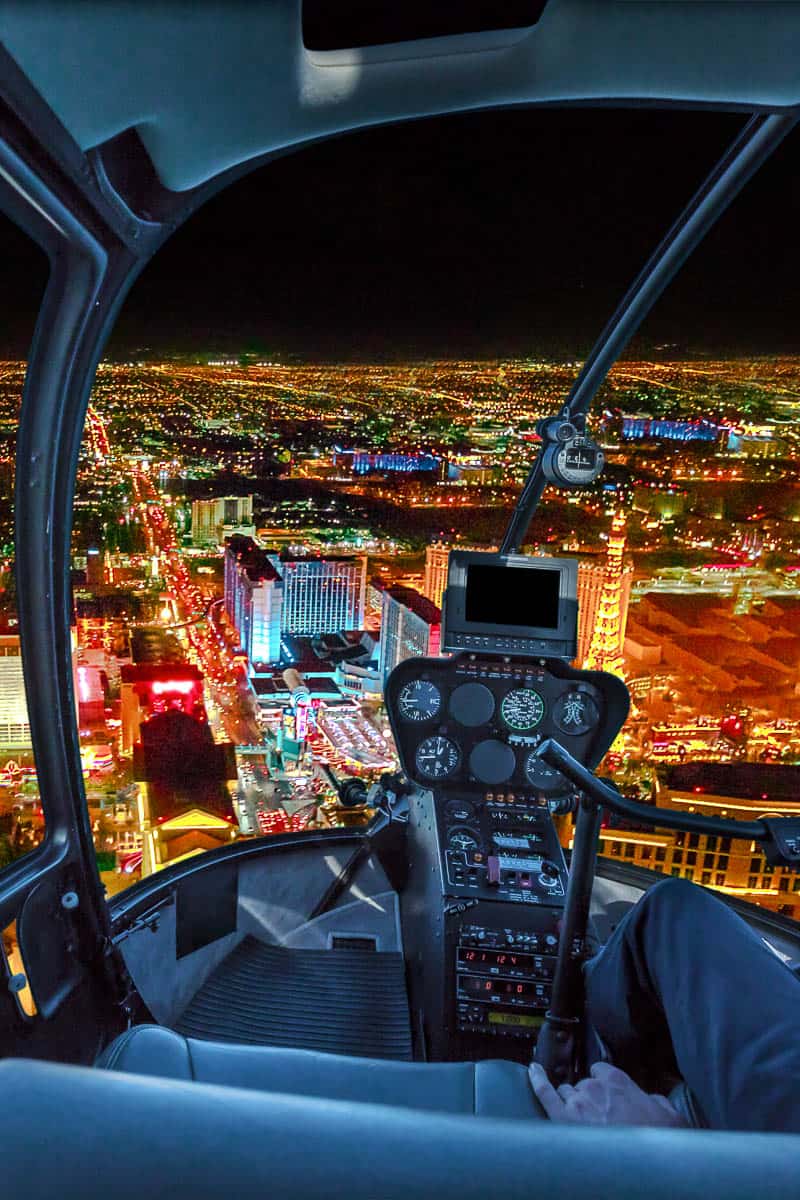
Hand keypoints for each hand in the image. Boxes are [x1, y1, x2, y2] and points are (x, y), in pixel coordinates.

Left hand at [529, 1061, 688, 1126]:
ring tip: (582, 1119)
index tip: (606, 1092)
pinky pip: (544, 1093)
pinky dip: (537, 1080)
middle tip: (600, 1115)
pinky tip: (533, 1071)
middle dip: (588, 1097)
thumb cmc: (654, 1141)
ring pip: (566, 1093)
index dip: (602, 1082)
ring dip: (571, 1102)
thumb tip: (651, 1100)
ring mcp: (576, 1102)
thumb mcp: (668, 1115)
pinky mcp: (561, 1118)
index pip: (600, 1070)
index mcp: (617, 1081)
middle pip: (583, 1084)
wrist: (642, 1166)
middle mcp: (594, 1087)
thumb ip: (655, 1100)